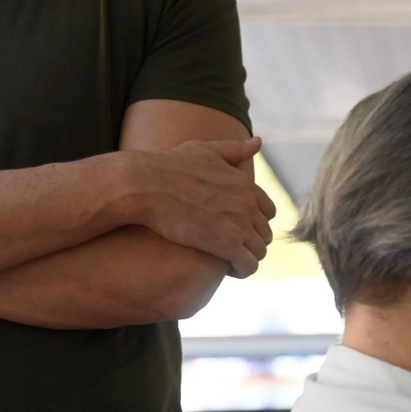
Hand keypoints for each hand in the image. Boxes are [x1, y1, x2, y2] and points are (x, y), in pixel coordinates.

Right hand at [122, 137, 276, 276]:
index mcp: (245, 184)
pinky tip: (227, 269)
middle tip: (230, 247)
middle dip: (251, 242)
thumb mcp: (202, 151)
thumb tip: (259, 142)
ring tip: (228, 260)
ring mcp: (240, 225)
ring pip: (259, 251)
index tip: (236, 228)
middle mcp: (247, 204)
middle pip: (264, 233)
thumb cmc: (166, 166)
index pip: (268, 212)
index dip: (254, 222)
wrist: (141, 185)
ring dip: (247, 257)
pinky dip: (242, 270)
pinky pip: (249, 266)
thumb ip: (233, 149)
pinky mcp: (227, 245)